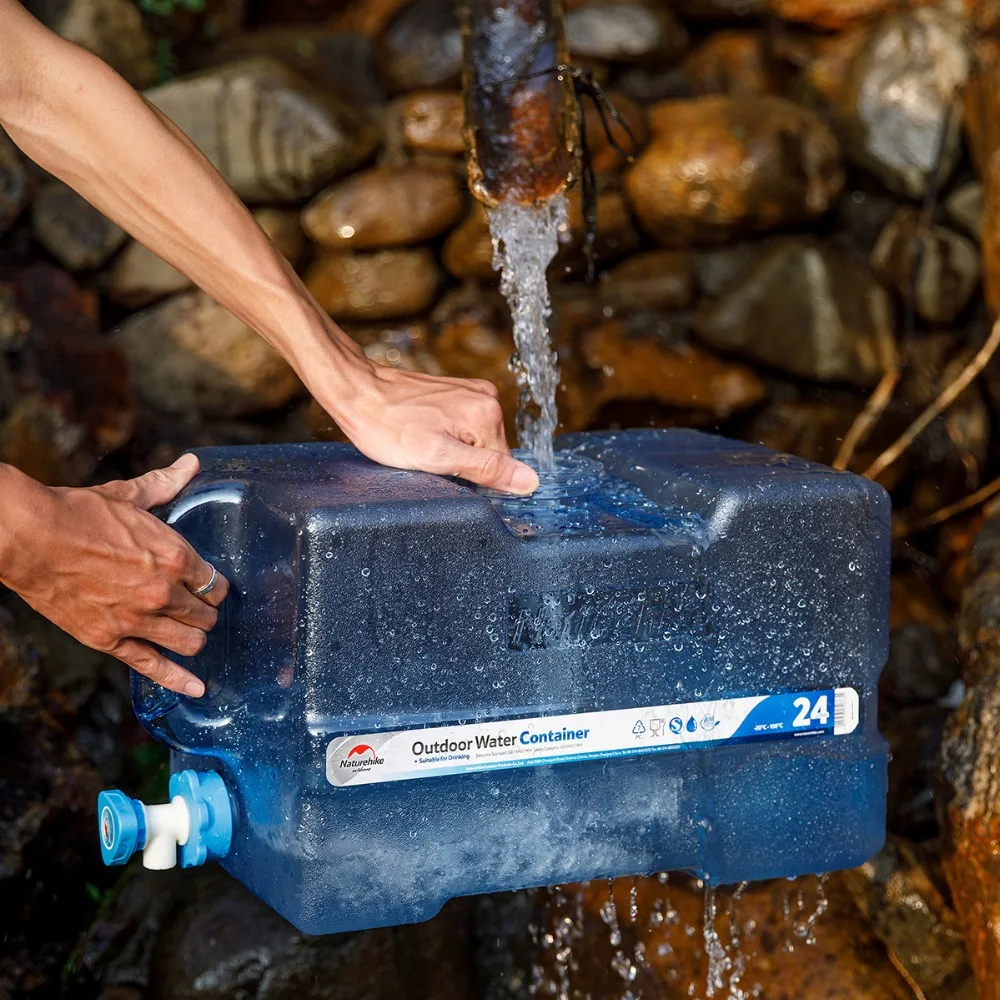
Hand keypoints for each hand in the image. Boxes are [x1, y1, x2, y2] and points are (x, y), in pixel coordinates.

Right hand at [0, 455, 227, 695]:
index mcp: (176, 556)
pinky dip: (178, 680)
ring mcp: (138, 619)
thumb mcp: (128, 496)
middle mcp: (164, 592)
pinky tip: (196, 689)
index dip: (214, 585)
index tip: (208, 584)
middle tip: (197, 607)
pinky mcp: (110, 639)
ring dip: (194, 637)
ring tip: (189, 632)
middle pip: (207, 615)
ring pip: (191, 642)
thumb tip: (189, 465)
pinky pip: (153, 667)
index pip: (216, 583)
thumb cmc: (78, 513)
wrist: (29, 537)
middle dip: (205, 611)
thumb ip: (164, 485)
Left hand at [328, 361, 540, 494]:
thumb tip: (530, 482)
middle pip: (489, 452)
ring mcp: (473, 391)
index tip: (441, 471)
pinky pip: (464, 426)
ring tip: (421, 442)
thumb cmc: (387, 426)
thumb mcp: (436, 458)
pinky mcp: (457, 390)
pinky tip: (423, 432)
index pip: (500, 467)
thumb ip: (486, 470)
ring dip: (453, 449)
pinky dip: (446, 435)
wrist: (356, 391)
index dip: (470, 479)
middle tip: (427, 457)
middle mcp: (487, 398)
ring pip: (475, 441)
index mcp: (488, 414)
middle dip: (461, 462)